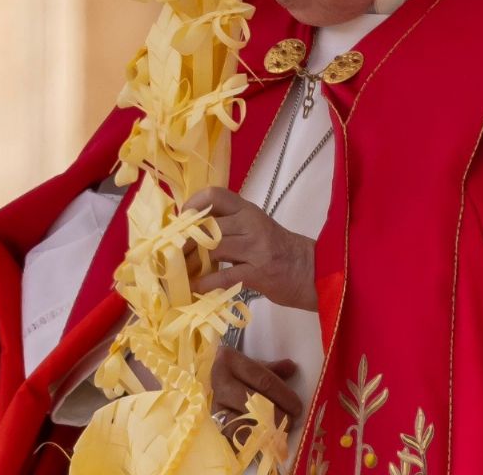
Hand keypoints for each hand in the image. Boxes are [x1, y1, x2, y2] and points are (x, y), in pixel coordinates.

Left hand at [185, 187, 317, 311]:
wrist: (310, 271)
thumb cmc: (277, 251)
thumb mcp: (254, 228)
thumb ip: (227, 226)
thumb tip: (189, 233)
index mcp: (247, 210)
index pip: (215, 195)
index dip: (193, 205)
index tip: (181, 221)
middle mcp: (251, 223)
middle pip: (207, 225)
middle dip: (184, 242)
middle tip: (172, 256)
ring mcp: (256, 247)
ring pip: (213, 247)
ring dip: (192, 263)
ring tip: (181, 274)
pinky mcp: (259, 271)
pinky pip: (224, 275)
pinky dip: (205, 283)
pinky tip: (195, 289)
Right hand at [211, 346, 301, 433]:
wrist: (211, 380)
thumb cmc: (238, 372)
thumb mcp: (254, 365)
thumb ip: (274, 369)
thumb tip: (292, 368)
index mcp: (230, 361)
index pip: (263, 380)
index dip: (283, 395)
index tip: (297, 407)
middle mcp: (220, 382)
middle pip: (254, 402)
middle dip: (276, 415)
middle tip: (290, 421)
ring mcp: (215, 404)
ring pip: (242, 421)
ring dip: (264, 430)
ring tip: (279, 433)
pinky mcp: (214, 422)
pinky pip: (234, 436)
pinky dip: (250, 440)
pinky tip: (264, 441)